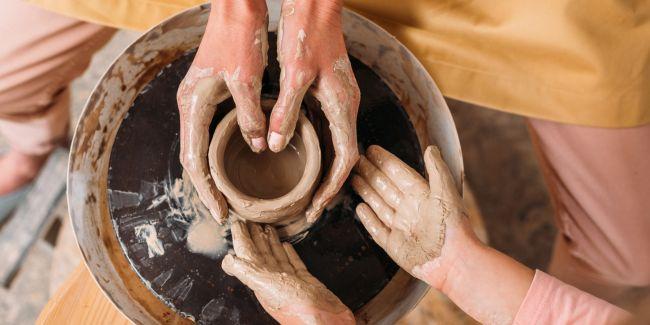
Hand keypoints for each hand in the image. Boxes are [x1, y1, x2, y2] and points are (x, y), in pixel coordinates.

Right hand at [177, 1, 268, 222]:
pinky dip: (216, 155)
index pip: (194, 160)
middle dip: (206, 188)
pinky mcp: (209, 97)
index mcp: (193, 106)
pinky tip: (232, 165)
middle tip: (223, 212)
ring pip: (199, 148)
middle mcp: (190, 107)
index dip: (206, 190)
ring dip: (210, 174)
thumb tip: (258, 147)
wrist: (236, 11)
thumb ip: (250, 116)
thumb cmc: (238, 40)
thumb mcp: (247, 81)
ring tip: (226, 197)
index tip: (220, 212)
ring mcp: (197, 102)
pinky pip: (209, 134)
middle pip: (193, 159)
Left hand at [222, 221, 354, 324]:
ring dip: (270, 242)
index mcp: (261, 279)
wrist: (326, 323)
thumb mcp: (267, 286)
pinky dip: (289, 253)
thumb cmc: (296, 307)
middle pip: (260, 253)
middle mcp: (272, 280)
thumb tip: (227, 259)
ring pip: (276, 257)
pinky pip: (294, 263)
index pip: (247, 253)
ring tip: (267, 227)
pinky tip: (287, 244)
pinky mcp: (305, 282)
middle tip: (250, 219)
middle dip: (254, 236)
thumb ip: (248, 272)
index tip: (238, 221)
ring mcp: (289, 281)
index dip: (242, 238)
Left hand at [271, 0, 359, 221]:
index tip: (316, 207)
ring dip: (324, 169)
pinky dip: (320, 149)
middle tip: (309, 207)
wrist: (316, 5)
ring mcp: (340, 98)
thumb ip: (287, 112)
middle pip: (344, 157)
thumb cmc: (307, 34)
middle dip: (329, 185)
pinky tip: (302, 156)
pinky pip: (329, 127)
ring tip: (305, 190)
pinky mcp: (331, 91)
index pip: (345, 159)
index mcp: (342, 105)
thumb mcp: (294, 75)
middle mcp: (346, 105)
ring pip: (337, 143)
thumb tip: (278, 145)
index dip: (332, 187)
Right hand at [351, 145, 468, 284]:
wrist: (452, 261)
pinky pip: (377, 229)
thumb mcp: (446, 192)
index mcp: (422, 195)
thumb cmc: (452, 225)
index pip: (399, 174)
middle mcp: (410, 209)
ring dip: (367, 191)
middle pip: (386, 187)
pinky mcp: (394, 245)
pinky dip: (368, 218)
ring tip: (354, 178)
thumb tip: (431, 148)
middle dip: (371, 174)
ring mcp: (401, 227)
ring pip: (379, 205)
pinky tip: (360, 208)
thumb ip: (437, 169)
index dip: (385, 162)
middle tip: (356, 161)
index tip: (371, 150)